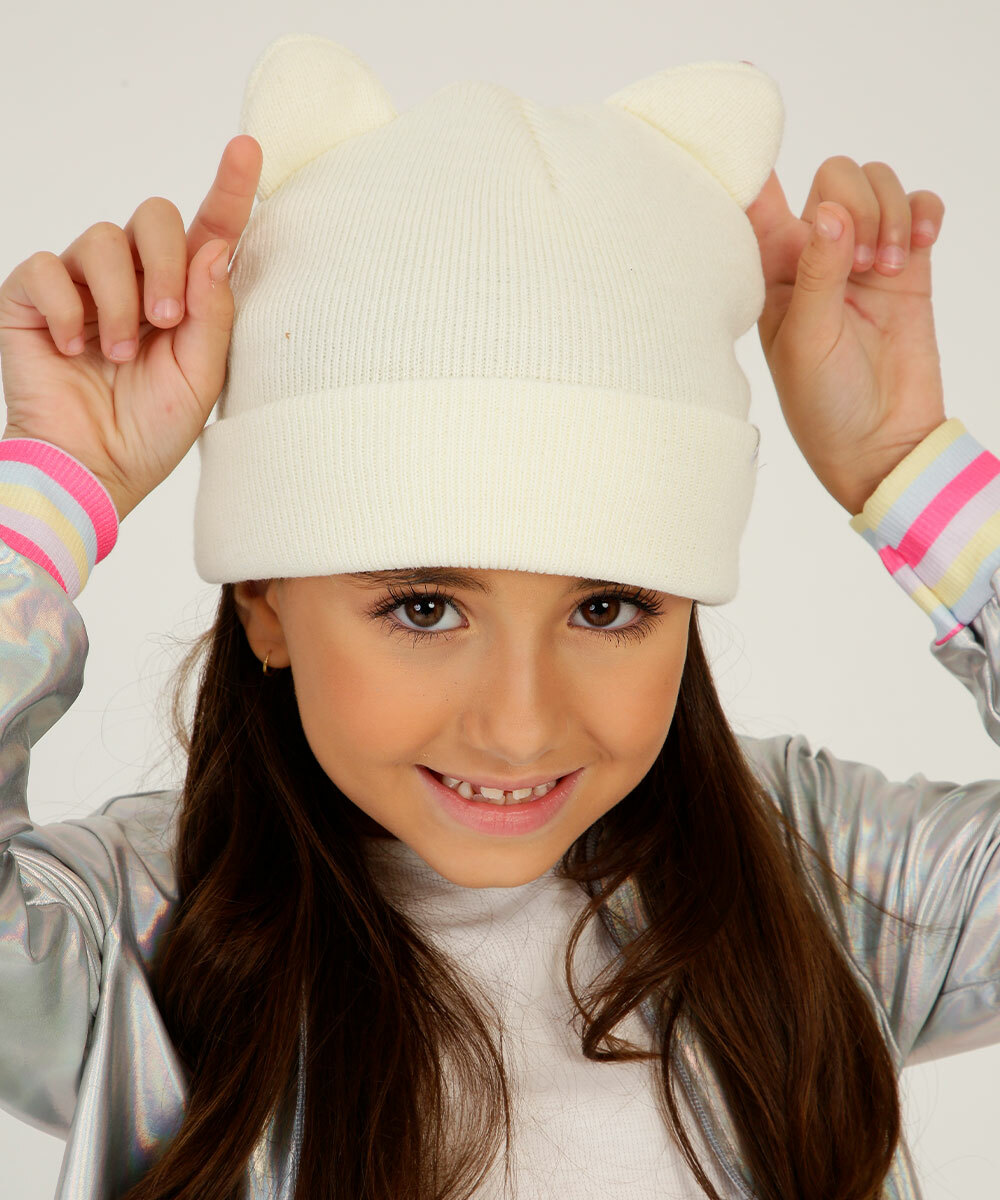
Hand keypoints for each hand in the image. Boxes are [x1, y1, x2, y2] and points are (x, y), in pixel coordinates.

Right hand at [0, 134, 262, 520]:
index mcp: (183, 295)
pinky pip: (47, 269)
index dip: (230, 188)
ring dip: (119, 299)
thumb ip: (212, 312)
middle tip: (164, 322)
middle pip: (153, 215)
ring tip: (120, 352)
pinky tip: (74, 348)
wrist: (93, 469)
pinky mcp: (33, 297)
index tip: (247, 149)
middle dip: (163, 264)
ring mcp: (81, 283)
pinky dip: (67, 310)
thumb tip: (218, 248)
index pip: (210, 230)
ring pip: (102, 238)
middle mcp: (133, 277)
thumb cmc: (150, 429)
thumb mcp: (201, 376)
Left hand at [745, 157, 946, 514]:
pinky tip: (918, 246)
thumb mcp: (807, 342)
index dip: (752, 156)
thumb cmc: (824, 405)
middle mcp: (814, 254)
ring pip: (877, 183)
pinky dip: (922, 213)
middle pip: (833, 176)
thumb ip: (816, 274)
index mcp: (772, 271)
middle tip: (863, 265)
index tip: (750, 104)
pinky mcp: (908, 265)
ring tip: (889, 270)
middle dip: (856, 205)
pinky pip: (919, 206)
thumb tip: (827, 212)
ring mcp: (863, 257)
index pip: (757, 200)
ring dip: (890, 214)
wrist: (883, 443)